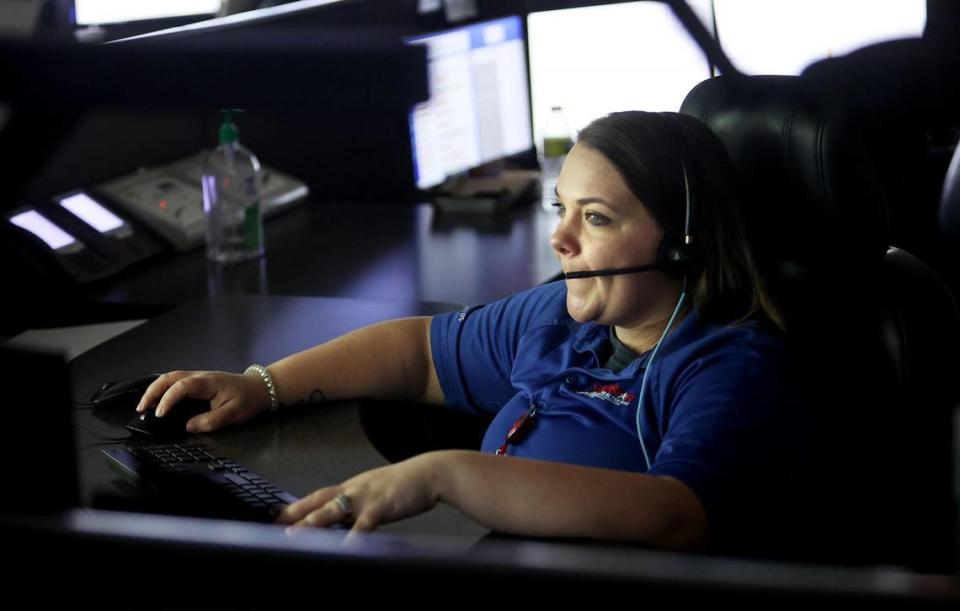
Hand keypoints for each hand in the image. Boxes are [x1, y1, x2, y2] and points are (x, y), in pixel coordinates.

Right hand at [136, 370, 270, 432]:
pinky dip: (163, 390)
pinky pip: (176, 382)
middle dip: (152, 392)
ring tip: (144, 406)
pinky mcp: (198, 381)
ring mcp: (198, 377)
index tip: (159, 414)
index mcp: (208, 382)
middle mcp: (200, 376)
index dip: (168, 400)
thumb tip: (189, 427)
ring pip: (170, 378)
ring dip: (155, 390)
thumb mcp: (233, 413)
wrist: (259, 387)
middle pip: (169, 378)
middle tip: (141, 409)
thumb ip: (211, 421)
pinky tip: (158, 401)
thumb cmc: (248, 399)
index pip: (181, 387)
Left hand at [276, 452, 443, 533]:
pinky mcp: (381, 507)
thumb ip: (358, 506)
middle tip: (274, 527)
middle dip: (295, 514)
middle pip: (318, 501)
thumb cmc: (404, 485)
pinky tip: (345, 547)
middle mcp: (353, 490)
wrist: (428, 474)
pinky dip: (353, 536)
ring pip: (333, 509)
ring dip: (313, 522)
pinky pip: (363, 524)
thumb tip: (342, 521)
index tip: (276, 517)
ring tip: (295, 535)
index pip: (317, 496)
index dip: (296, 506)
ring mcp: (365, 497)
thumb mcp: (375, 492)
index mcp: (351, 487)